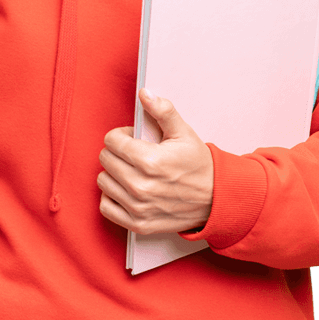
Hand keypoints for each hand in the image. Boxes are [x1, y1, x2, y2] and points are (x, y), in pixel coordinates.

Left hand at [97, 89, 213, 235]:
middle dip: (117, 151)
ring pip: (103, 181)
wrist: (215, 199)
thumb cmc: (198, 165)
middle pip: (105, 159)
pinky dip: (112, 197)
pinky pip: (106, 207)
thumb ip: (162, 110)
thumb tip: (145, 94)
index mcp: (150, 161)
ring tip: (131, 170)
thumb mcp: (183, 132)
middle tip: (134, 153)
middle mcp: (141, 187)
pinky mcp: (138, 225)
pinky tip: (125, 188)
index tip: (134, 138)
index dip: (122, 135)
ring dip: (113, 173)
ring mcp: (138, 208)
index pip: (112, 141)